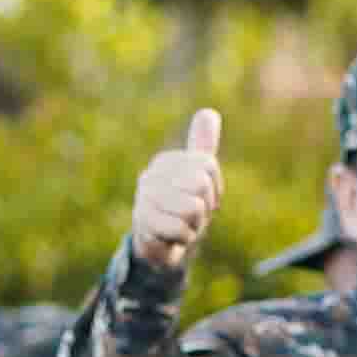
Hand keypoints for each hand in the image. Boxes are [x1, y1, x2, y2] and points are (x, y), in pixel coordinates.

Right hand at [125, 107, 227, 271]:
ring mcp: (144, 199)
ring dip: (194, 224)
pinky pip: (181, 230)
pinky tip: (172, 238)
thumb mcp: (196, 175)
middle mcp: (151, 176)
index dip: (214, 189)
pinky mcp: (142, 224)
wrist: (157, 243)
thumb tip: (208, 112)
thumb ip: (202, 145)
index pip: (208, 166)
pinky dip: (183, 238)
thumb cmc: (180, 207)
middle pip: (201, 184)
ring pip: (193, 208)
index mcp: (166, 161)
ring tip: (181, 225)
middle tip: (192, 215)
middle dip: (204, 207)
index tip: (202, 198)